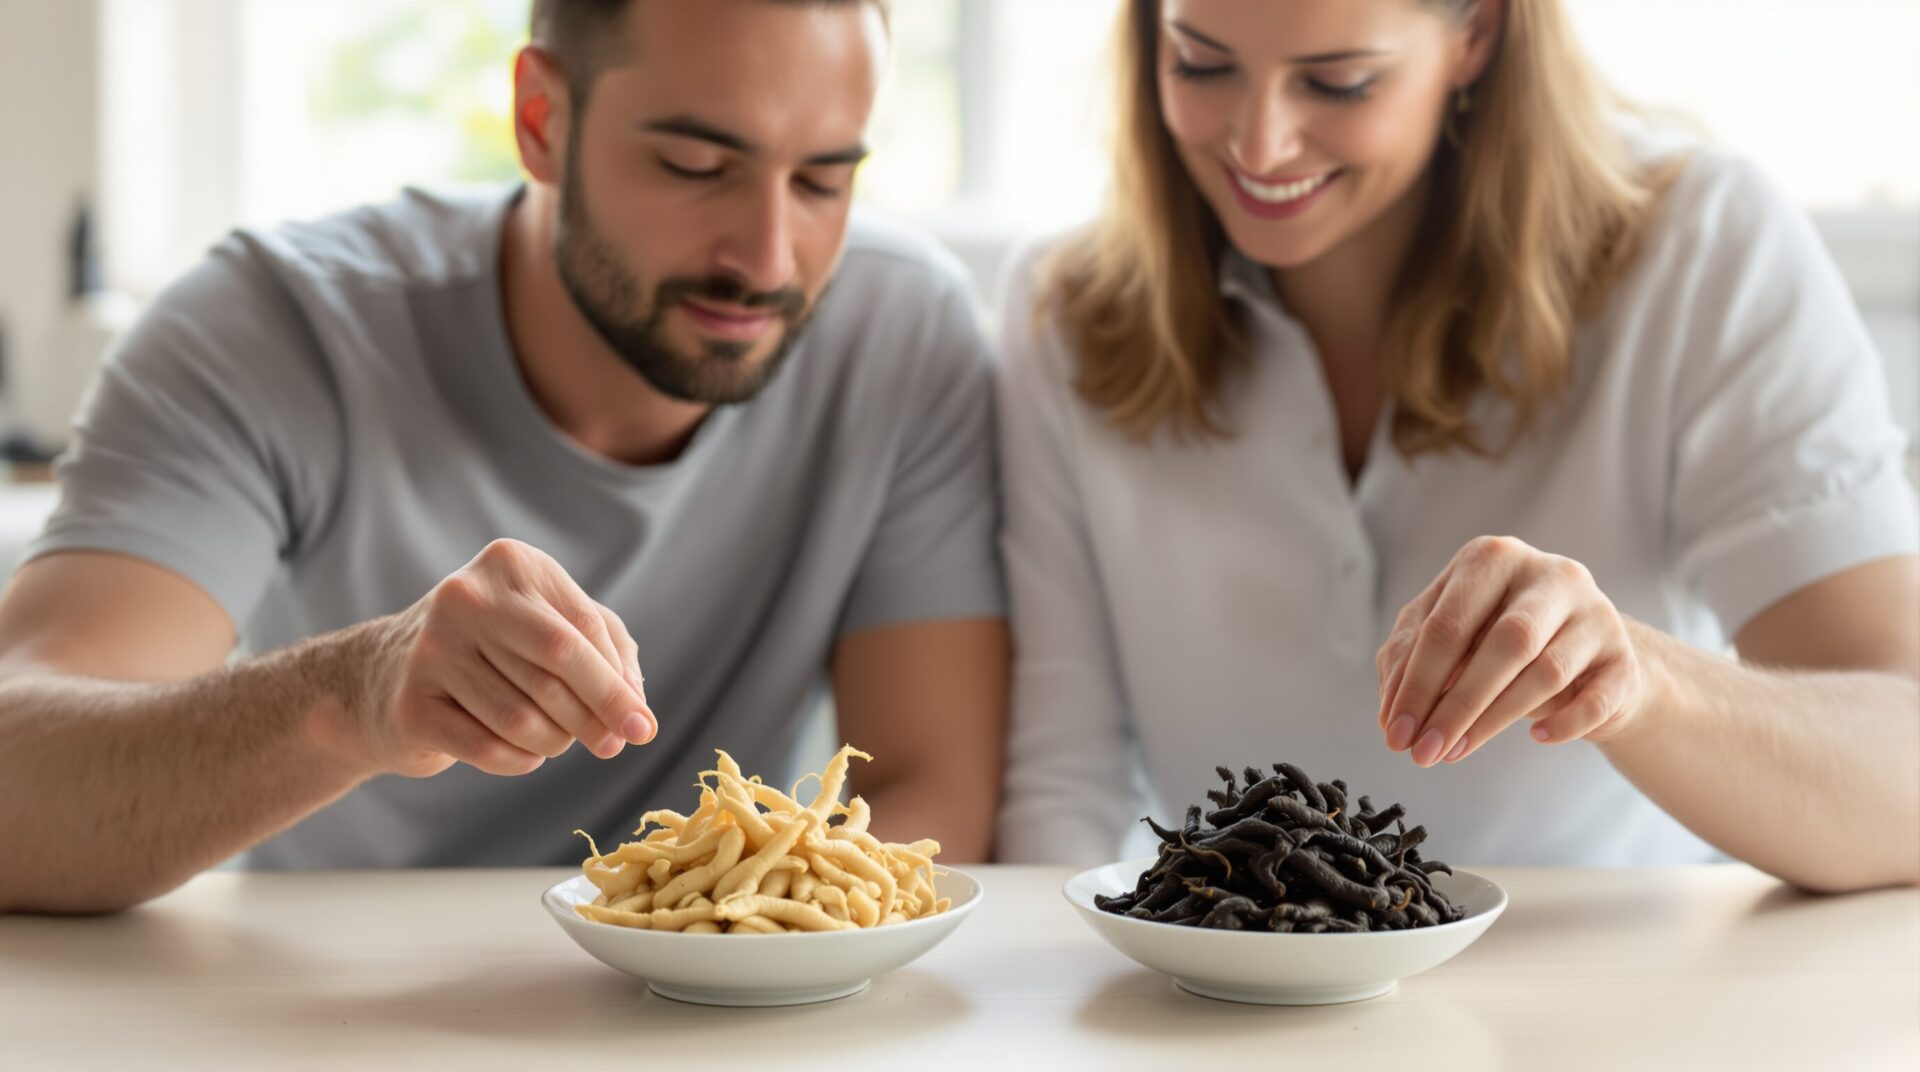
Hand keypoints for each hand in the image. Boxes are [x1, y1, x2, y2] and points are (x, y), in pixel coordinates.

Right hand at [342, 539, 655, 777]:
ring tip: (556, 741)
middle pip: (558, 665)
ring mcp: (431, 648)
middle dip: (597, 715)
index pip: (581, 629)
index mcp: (511, 565)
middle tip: (614, 745)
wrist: (383, 677)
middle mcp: (467, 597)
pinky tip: (524, 754)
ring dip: (555, 741)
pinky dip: (520, 760)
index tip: (644, 727)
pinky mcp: (411, 702)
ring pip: (524, 715)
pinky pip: (488, 747)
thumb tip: (636, 708)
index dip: (618, 685)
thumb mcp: (551, 627)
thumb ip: (608, 652)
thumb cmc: (492, 650)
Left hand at [1375, 536, 1645, 766]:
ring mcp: (1595, 614)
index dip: (1416, 683)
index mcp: (1493, 558)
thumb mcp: (1450, 637)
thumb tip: (1392, 715)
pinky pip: (1595, 699)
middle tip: (1424, 751)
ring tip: (1456, 751)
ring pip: (1546, 672)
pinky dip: (1563, 724)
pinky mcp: (1624, 658)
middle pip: (1502, 642)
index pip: (1448, 623)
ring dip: (1494, 720)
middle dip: (1456, 705)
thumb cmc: (1500, 640)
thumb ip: (1411, 660)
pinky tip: (1536, 737)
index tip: (1394, 733)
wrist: (1585, 657)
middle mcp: (1550, 575)